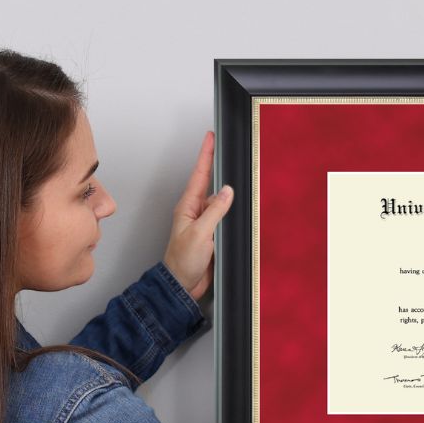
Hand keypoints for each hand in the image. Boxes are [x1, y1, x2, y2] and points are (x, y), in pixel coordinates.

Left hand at [164, 131, 232, 300]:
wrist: (182, 285)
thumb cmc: (182, 261)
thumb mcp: (200, 233)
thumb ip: (215, 211)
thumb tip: (227, 191)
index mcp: (188, 207)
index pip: (199, 174)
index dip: (205, 154)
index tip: (211, 137)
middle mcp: (196, 212)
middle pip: (213, 185)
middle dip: (222, 169)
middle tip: (231, 152)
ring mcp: (206, 223)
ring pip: (223, 203)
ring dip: (232, 196)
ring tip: (242, 186)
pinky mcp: (214, 235)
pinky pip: (226, 218)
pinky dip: (234, 214)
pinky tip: (241, 212)